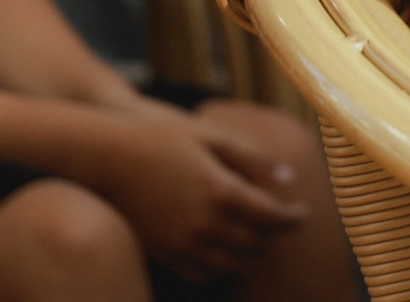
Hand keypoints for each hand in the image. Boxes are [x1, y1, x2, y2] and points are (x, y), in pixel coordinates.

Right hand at [91, 107, 306, 282]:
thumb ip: (254, 157)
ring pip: (232, 264)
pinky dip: (222, 268)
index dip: (294, 219)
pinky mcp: (164, 253)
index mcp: (221, 192)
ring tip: (259, 238)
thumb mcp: (212, 135)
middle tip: (283, 224)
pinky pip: (202, 274)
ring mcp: (182, 243)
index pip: (273, 218)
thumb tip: (288, 180)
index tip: (303, 214)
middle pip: (256, 244)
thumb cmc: (161, 138)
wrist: (106, 158)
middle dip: (275, 236)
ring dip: (252, 254)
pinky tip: (227, 251)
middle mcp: (204, 224)